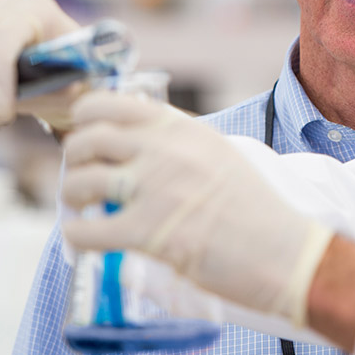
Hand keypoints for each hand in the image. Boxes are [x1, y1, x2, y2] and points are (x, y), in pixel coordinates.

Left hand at [60, 91, 333, 327]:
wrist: (283, 251)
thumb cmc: (254, 209)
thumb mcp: (217, 153)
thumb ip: (177, 141)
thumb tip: (134, 141)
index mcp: (181, 127)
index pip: (109, 103)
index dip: (85, 119)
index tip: (84, 135)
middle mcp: (164, 150)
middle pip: (87, 140)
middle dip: (74, 160)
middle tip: (81, 178)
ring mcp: (155, 189)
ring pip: (81, 181)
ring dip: (72, 197)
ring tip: (81, 210)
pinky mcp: (148, 232)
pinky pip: (87, 229)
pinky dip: (76, 236)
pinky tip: (84, 241)